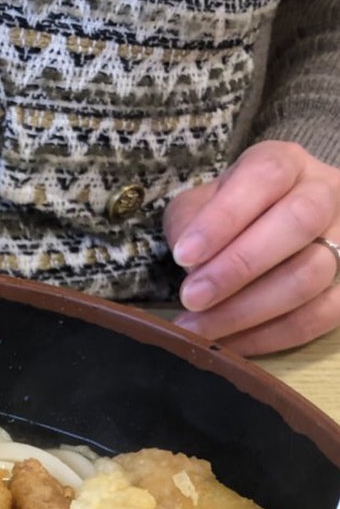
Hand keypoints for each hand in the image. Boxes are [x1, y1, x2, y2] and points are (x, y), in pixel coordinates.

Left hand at [163, 141, 339, 355]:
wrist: (271, 227)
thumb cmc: (230, 216)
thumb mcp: (200, 204)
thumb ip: (190, 223)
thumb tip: (192, 266)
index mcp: (286, 163)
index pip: (264, 177)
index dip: (224, 217)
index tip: (183, 255)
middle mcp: (326, 193)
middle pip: (299, 222)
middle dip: (239, 267)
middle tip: (192, 297)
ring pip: (311, 275)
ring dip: (249, 310)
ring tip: (199, 329)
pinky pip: (320, 316)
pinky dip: (271, 336)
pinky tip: (230, 344)